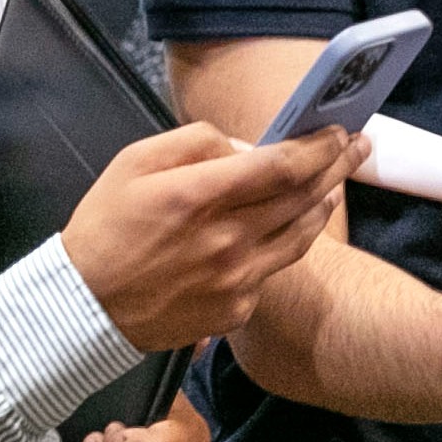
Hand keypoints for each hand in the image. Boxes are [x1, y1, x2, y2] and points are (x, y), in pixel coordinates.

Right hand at [63, 122, 363, 350]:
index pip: (281, 165)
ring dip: (323, 205)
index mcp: (199, 196)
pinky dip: (288, 244)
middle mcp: (226, 239)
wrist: (83, 306)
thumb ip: (195, 143)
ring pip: (300, 236)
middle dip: (336, 166)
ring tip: (335, 185)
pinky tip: (294, 228)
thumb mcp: (134, 162)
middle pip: (302, 197)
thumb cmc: (105, 226)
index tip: (336, 131)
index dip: (317, 145)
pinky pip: (273, 270)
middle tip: (358, 146)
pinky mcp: (236, 310)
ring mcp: (236, 279)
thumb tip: (245, 146)